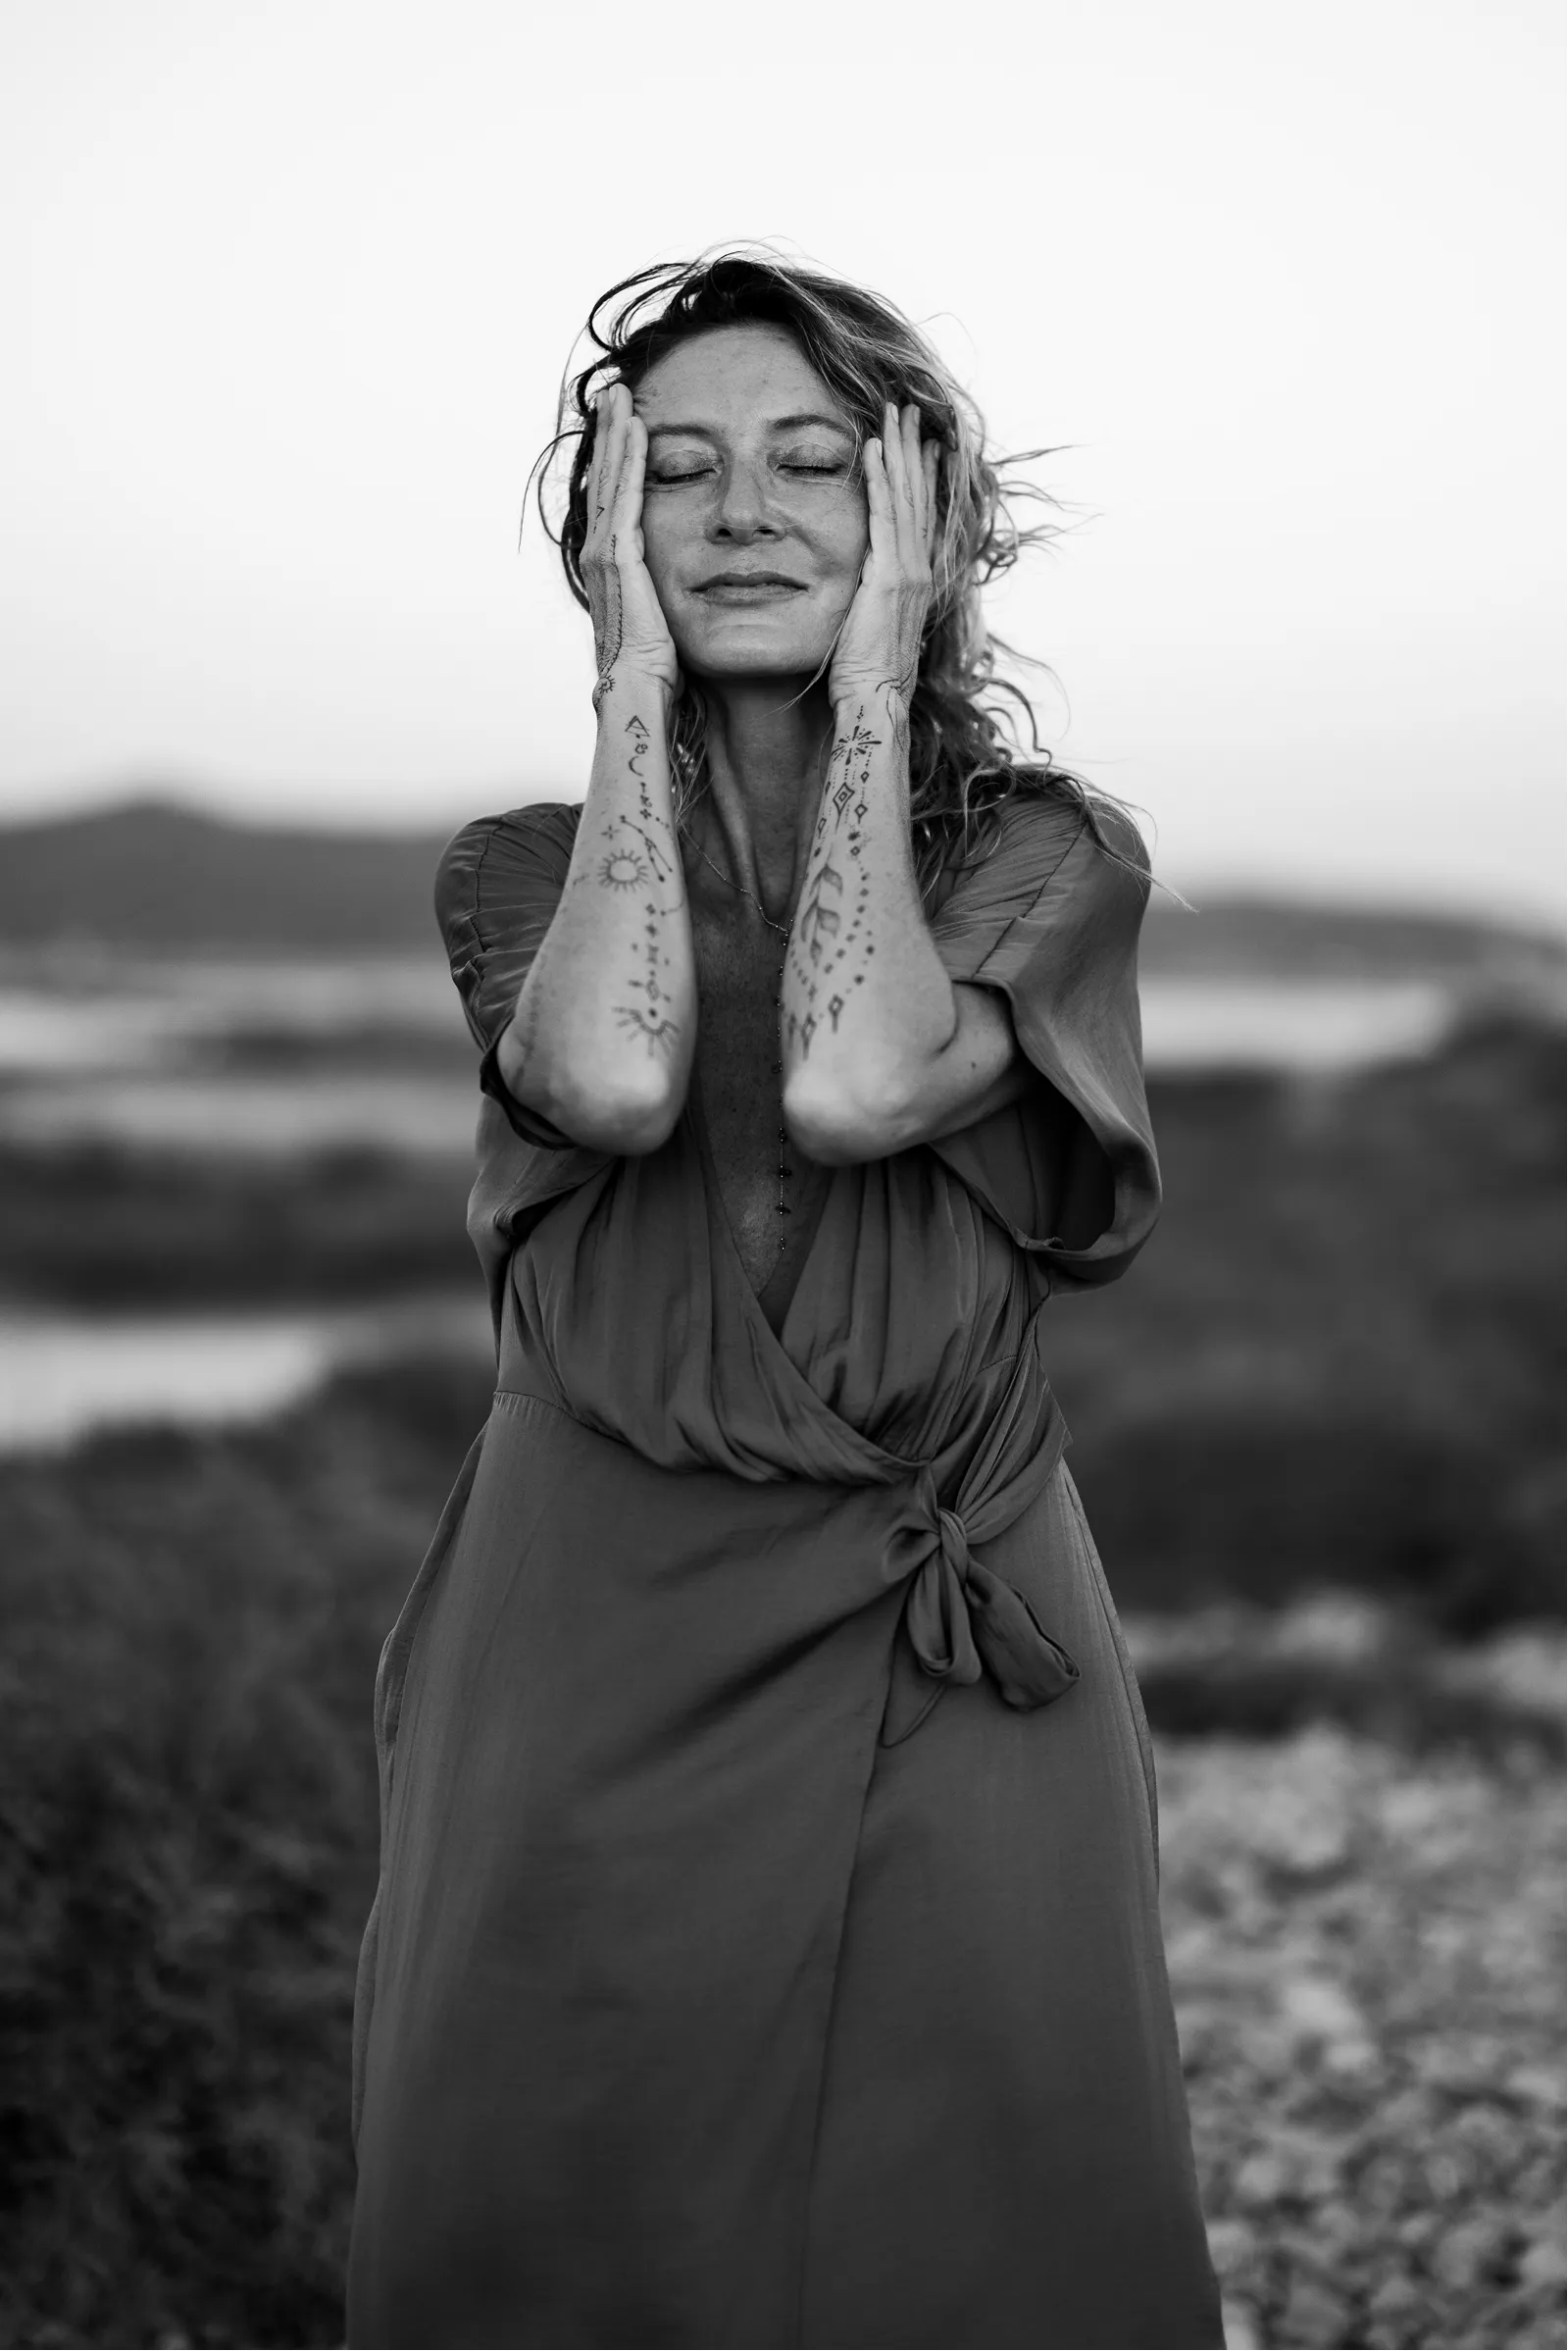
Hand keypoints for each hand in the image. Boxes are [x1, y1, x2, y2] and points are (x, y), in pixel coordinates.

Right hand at [582, 382, 680, 709]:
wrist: (639, 691)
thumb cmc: (655, 668)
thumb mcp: (661, 617)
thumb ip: (664, 592)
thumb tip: (690, 586)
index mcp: (612, 564)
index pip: (613, 498)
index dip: (618, 460)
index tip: (624, 424)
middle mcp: (601, 552)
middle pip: (604, 478)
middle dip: (609, 433)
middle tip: (614, 392)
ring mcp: (606, 552)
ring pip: (610, 478)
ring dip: (614, 434)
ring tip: (619, 395)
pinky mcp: (620, 556)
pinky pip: (627, 496)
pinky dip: (630, 460)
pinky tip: (637, 428)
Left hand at [828, 400, 938, 709]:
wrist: (875, 700)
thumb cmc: (867, 676)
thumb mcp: (873, 626)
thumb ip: (873, 598)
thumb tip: (862, 586)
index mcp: (916, 580)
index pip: (922, 517)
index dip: (924, 479)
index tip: (926, 446)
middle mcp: (919, 569)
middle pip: (920, 497)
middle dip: (916, 451)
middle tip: (913, 412)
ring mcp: (907, 570)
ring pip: (906, 497)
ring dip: (900, 452)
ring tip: (897, 414)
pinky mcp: (888, 575)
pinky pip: (882, 515)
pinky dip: (879, 480)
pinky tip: (874, 449)